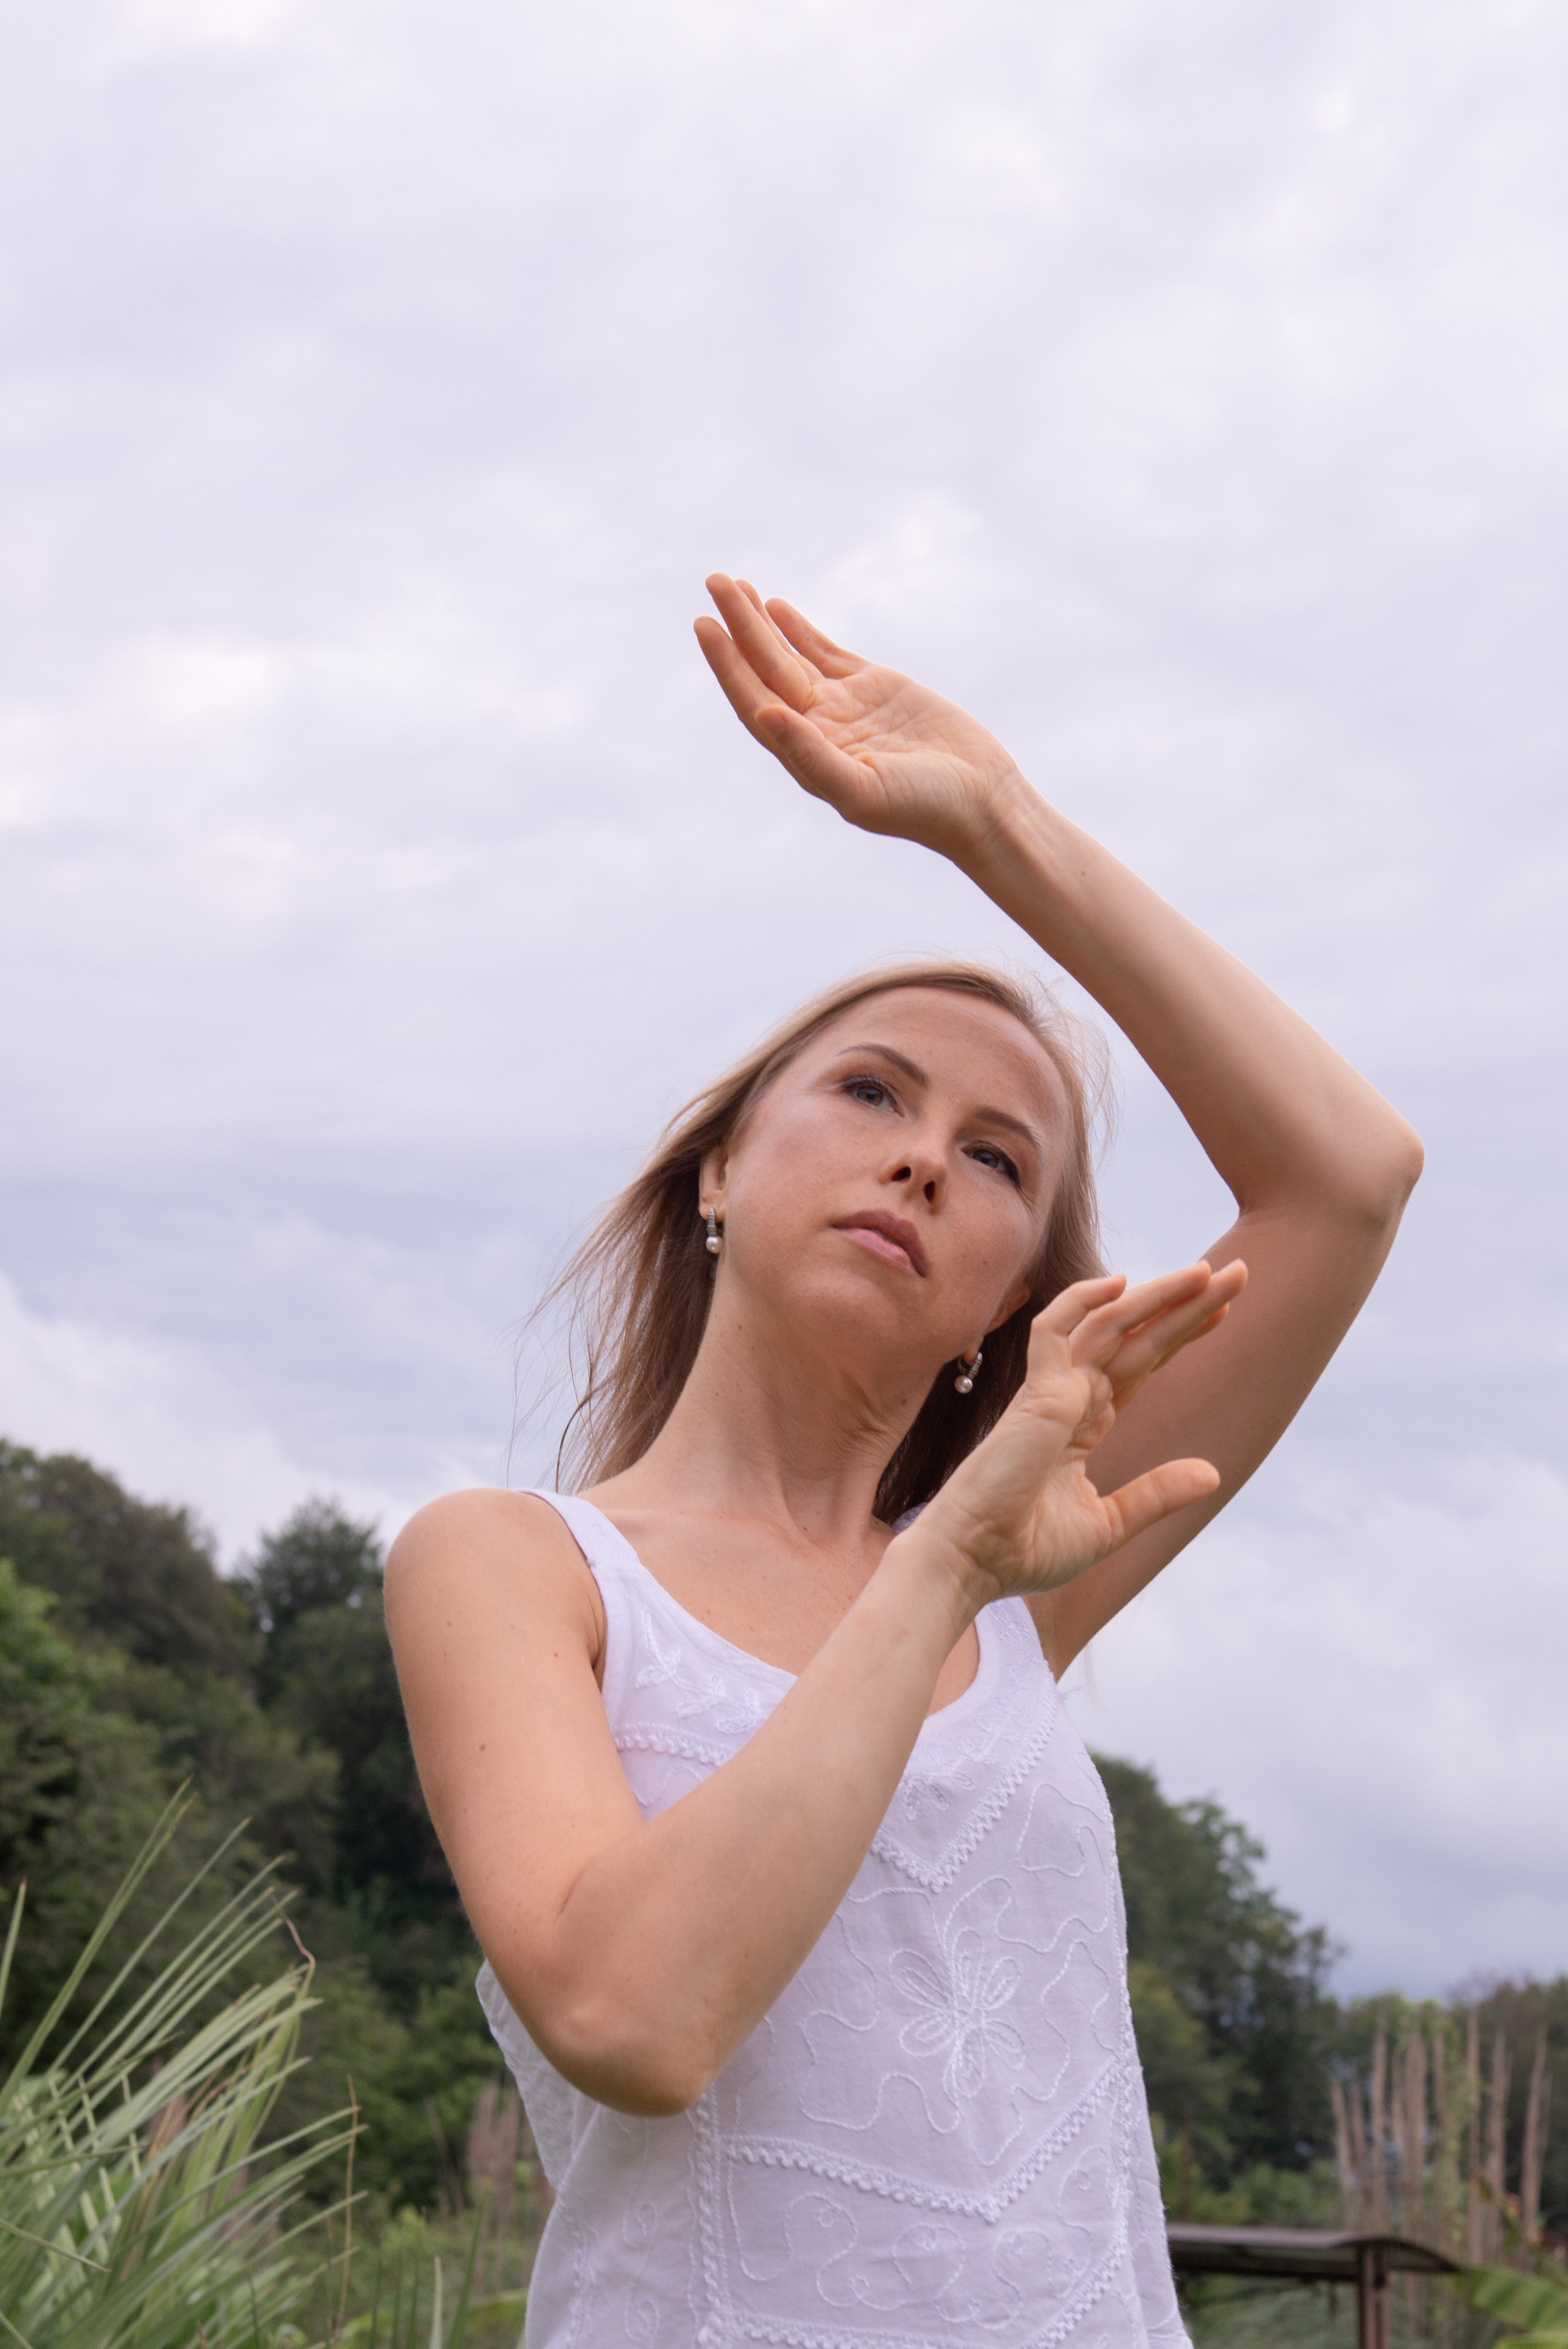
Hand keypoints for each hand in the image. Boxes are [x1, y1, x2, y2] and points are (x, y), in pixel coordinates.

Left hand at [695, 573, 1024, 859]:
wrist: (979, 798)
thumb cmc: (922, 806)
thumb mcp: (863, 789)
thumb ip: (811, 756)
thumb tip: (764, 714)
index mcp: (805, 755)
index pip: (754, 702)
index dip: (727, 665)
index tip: (705, 624)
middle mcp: (816, 728)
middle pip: (765, 670)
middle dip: (738, 628)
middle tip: (715, 582)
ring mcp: (843, 705)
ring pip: (790, 655)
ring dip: (760, 623)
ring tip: (733, 585)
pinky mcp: (873, 687)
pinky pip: (825, 652)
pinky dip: (799, 630)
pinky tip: (774, 607)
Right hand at [908, 1261, 1247, 1607]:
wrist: (973, 1564)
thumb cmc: (1024, 1550)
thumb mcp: (1108, 1524)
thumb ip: (1156, 1494)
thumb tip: (1213, 1472)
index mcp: (1083, 1423)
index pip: (1140, 1365)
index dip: (1179, 1334)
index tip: (1221, 1310)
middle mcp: (1069, 1398)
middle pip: (1137, 1338)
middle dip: (1185, 1305)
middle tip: (1237, 1273)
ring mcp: (1050, 1392)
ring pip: (1109, 1326)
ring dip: (1159, 1297)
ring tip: (1207, 1272)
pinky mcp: (1034, 1396)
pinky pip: (1055, 1332)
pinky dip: (1082, 1303)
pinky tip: (1121, 1282)